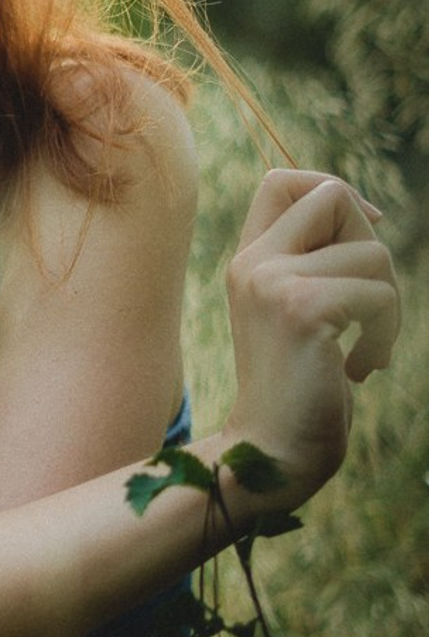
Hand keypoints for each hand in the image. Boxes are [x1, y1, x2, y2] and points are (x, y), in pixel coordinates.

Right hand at [222, 170, 399, 507]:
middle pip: (333, 196)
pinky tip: (359, 370)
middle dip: (371, 244)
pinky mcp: (303, 309)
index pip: (282, 181)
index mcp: (247, 260)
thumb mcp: (294, 314)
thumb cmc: (295, 392)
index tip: (358, 238)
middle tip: (367, 306)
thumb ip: (311, 263)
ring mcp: (273, 282)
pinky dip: (385, 335)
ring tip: (365, 351)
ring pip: (372, 251)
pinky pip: (379, 293)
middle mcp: (253, 262)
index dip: (332, 192)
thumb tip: (368, 215)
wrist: (269, 455)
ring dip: (388, 307)